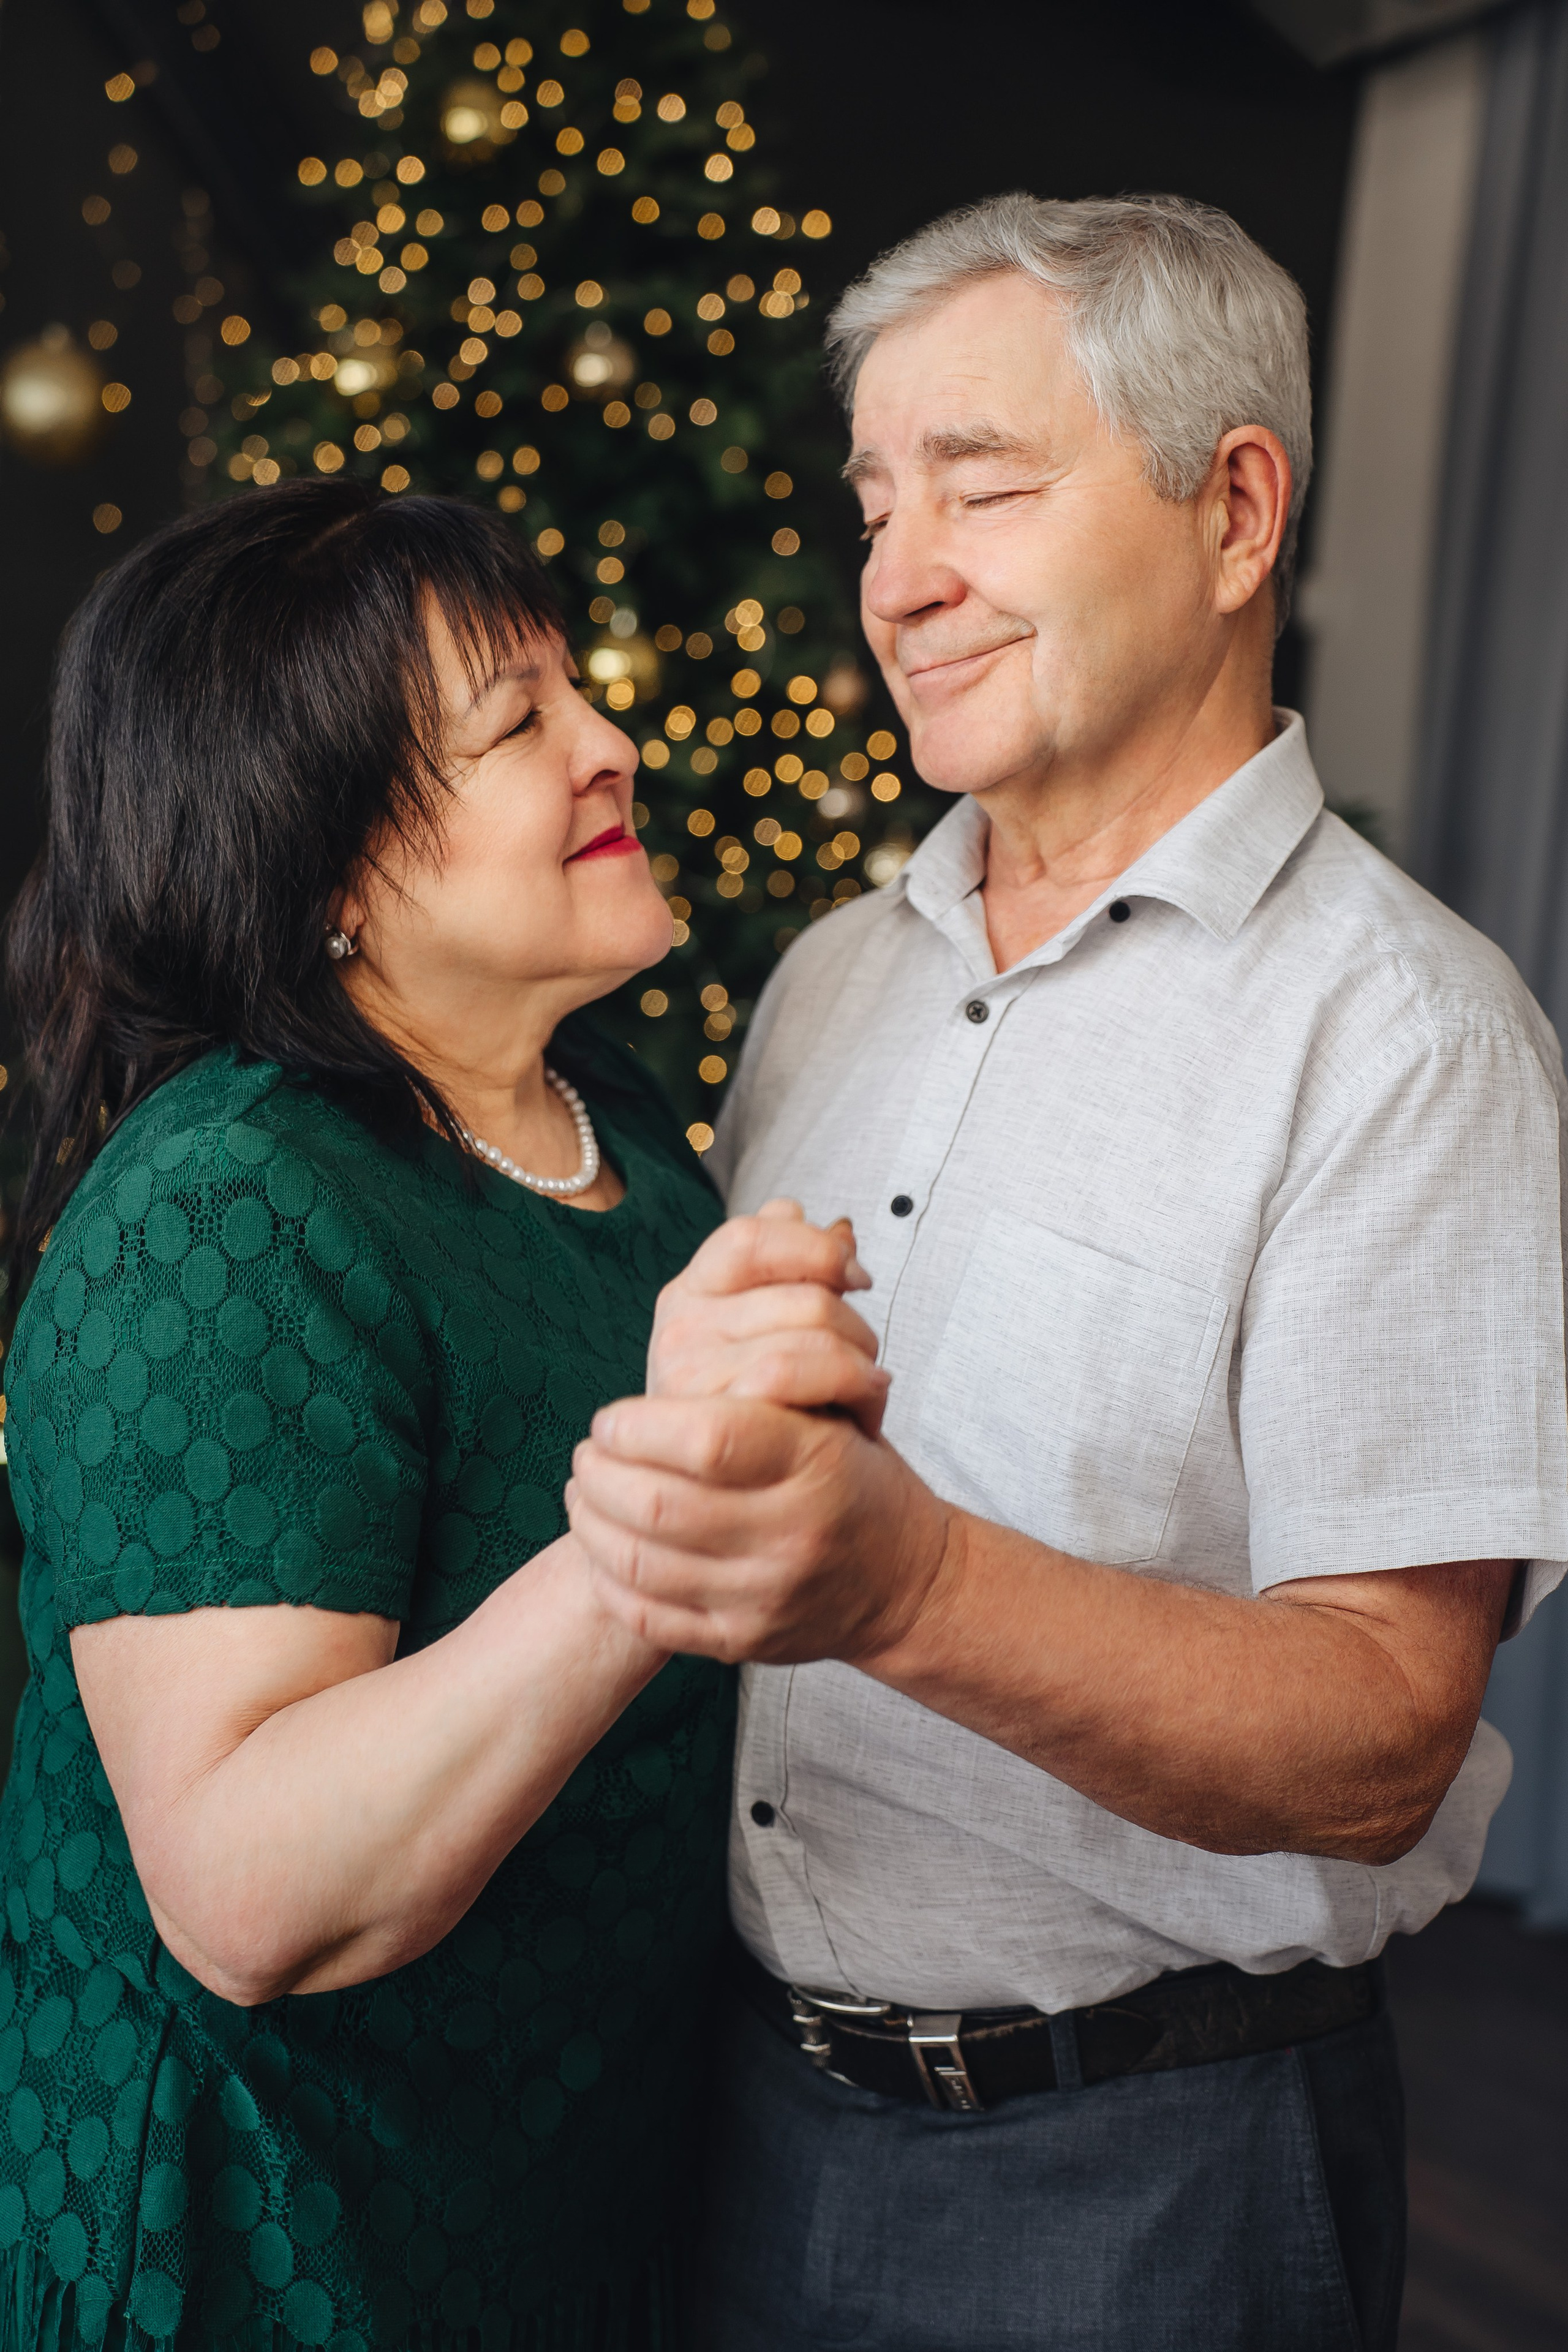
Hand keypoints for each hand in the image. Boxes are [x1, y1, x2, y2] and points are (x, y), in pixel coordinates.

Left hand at [566, 1393, 957, 1664]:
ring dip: (591, 1523)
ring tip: (584, 1492)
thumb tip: (670, 1368)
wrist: (903, 1581)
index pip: (708, 1439)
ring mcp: (766, 1596)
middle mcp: (792, 1535)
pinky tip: (600, 1548)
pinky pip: (648, 1617)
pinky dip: (607, 1580)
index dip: (638, 1426)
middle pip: (659, 1505)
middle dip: (602, 1473)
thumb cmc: (853, 1480)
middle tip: (589, 1452)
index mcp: (817, 1464)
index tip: (611, 1418)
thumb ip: (764, 1392)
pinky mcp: (742, 1642)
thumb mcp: (833, 1418)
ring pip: (641, 1563)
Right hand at [649, 1198, 890, 1436]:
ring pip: (809, 1338)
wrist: (741, 1498)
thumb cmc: (767, 1406)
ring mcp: (690, 1378)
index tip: (858, 1278)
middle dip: (856, 1325)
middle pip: (803, 1295)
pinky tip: (861, 1413)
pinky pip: (797, 1380)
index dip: (817, 1249)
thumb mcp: (773, 1329)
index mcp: (691, 1291)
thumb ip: (798, 1270)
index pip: (752, 1237)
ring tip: (866, 1388)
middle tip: (868, 1358)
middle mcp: (679, 1330)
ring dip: (860, 1364)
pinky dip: (851, 1392)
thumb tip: (838, 1226)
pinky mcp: (716, 1422)